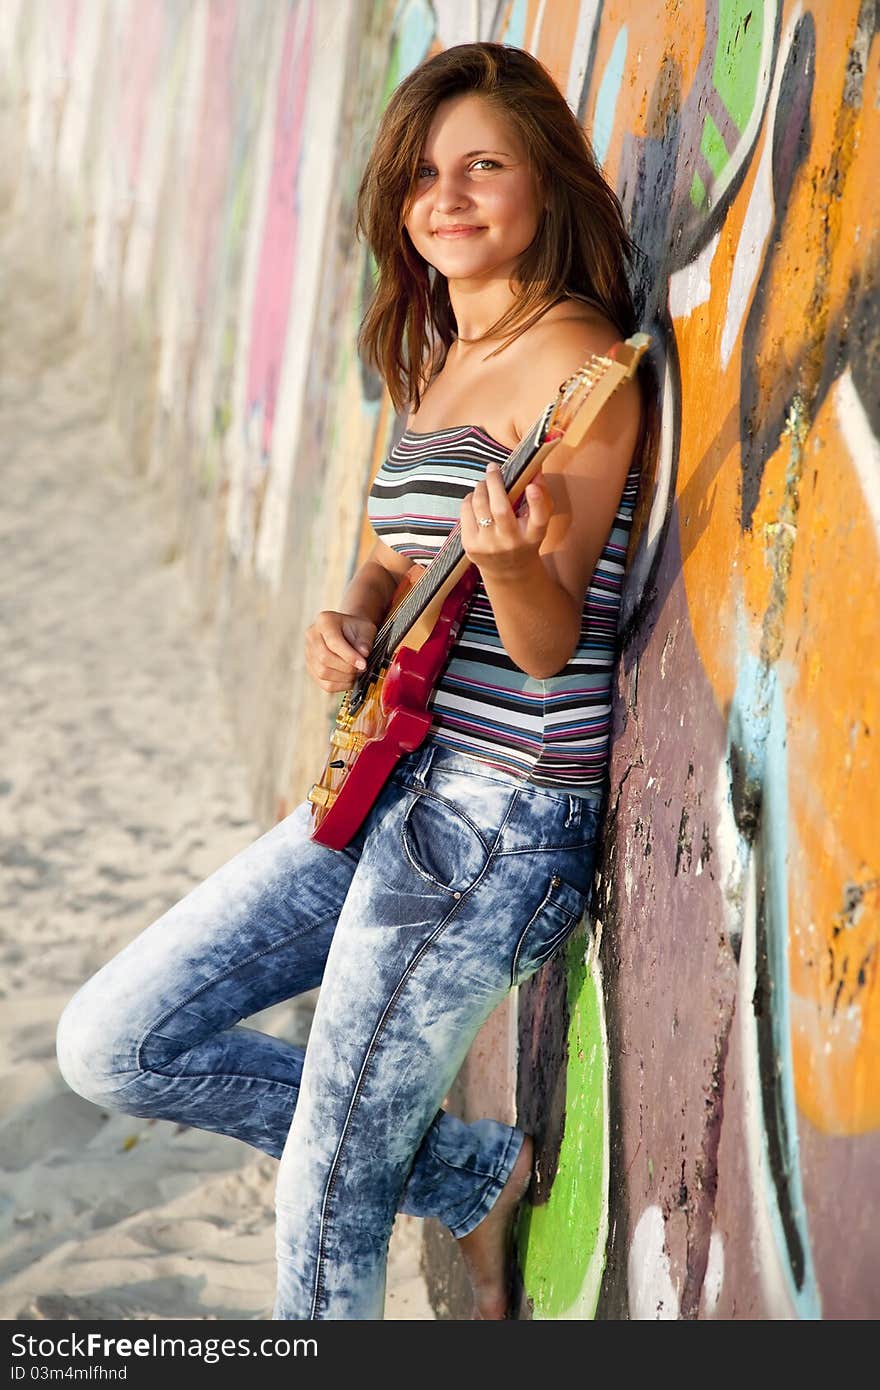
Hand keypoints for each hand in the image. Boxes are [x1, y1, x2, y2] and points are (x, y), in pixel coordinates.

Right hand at [305, 612, 376, 692]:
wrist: (349, 632)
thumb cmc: (358, 630)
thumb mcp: (366, 629)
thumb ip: (365, 641)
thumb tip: (363, 654)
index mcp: (324, 621)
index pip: (333, 642)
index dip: (349, 656)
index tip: (363, 664)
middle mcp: (312, 635)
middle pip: (324, 658)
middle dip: (346, 668)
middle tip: (362, 669)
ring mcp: (308, 653)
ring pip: (322, 673)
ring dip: (344, 677)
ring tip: (356, 673)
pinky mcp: (311, 668)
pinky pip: (324, 683)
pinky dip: (340, 685)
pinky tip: (350, 679)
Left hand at [460, 460, 553, 579]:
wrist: (507, 572)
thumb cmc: (524, 539)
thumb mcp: (538, 523)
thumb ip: (541, 497)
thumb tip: (536, 470)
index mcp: (533, 535)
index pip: (538, 518)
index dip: (536, 501)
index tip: (532, 486)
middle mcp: (511, 542)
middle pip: (500, 508)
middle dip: (494, 482)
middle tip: (493, 468)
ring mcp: (489, 545)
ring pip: (479, 506)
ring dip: (480, 488)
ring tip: (484, 484)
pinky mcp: (471, 546)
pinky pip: (466, 513)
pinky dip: (469, 500)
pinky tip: (475, 499)